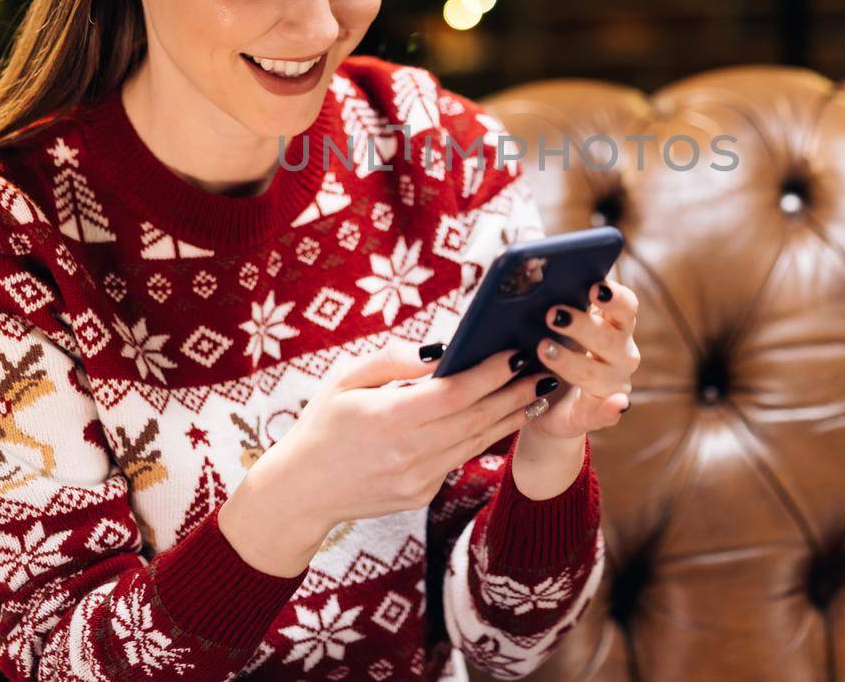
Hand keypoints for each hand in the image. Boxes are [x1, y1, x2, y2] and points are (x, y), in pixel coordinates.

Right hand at [224, 340, 559, 574]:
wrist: (301, 491)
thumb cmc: (321, 424)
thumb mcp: (344, 378)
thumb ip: (392, 359)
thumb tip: (440, 349)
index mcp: (389, 418)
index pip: (456, 393)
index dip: (491, 372)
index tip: (515, 352)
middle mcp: (409, 453)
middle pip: (477, 419)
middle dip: (514, 393)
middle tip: (543, 370)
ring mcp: (418, 479)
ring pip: (476, 442)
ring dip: (509, 417)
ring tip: (535, 394)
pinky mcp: (421, 495)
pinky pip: (458, 460)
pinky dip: (481, 438)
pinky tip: (500, 419)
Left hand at [519, 275, 639, 441]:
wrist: (542, 404)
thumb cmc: (545, 353)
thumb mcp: (547, 328)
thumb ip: (548, 305)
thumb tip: (532, 274)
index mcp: (613, 325)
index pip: (625, 305)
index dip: (613, 296)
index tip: (594, 287)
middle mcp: (620, 352)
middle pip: (610, 336)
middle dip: (582, 325)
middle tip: (552, 314)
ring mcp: (614, 384)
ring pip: (599, 371)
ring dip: (573, 361)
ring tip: (544, 349)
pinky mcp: (600, 413)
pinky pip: (607, 413)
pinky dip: (613, 408)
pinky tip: (616, 404)